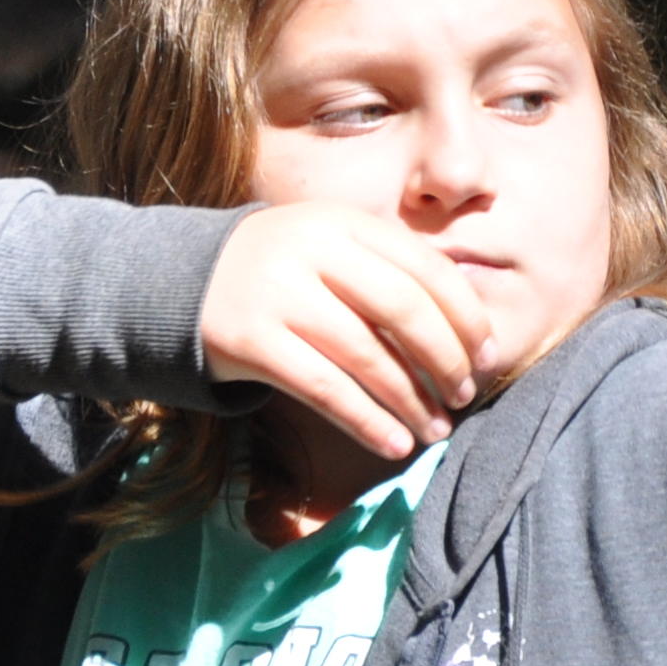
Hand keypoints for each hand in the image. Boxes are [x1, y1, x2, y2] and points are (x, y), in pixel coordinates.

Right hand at [197, 202, 492, 461]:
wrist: (178, 281)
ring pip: (367, 355)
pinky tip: (393, 443)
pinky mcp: (251, 340)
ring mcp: (279, 293)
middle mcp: (312, 249)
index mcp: (343, 222)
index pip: (425, 268)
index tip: (488, 357)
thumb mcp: (329, 249)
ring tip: (434, 429)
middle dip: (446, 359)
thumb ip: (386, 272)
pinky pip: (325, 388)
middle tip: (465, 395)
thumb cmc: (280, 274)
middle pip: (403, 310)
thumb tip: (466, 335)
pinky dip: (367, 420)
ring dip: (410, 400)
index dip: (466, 316)